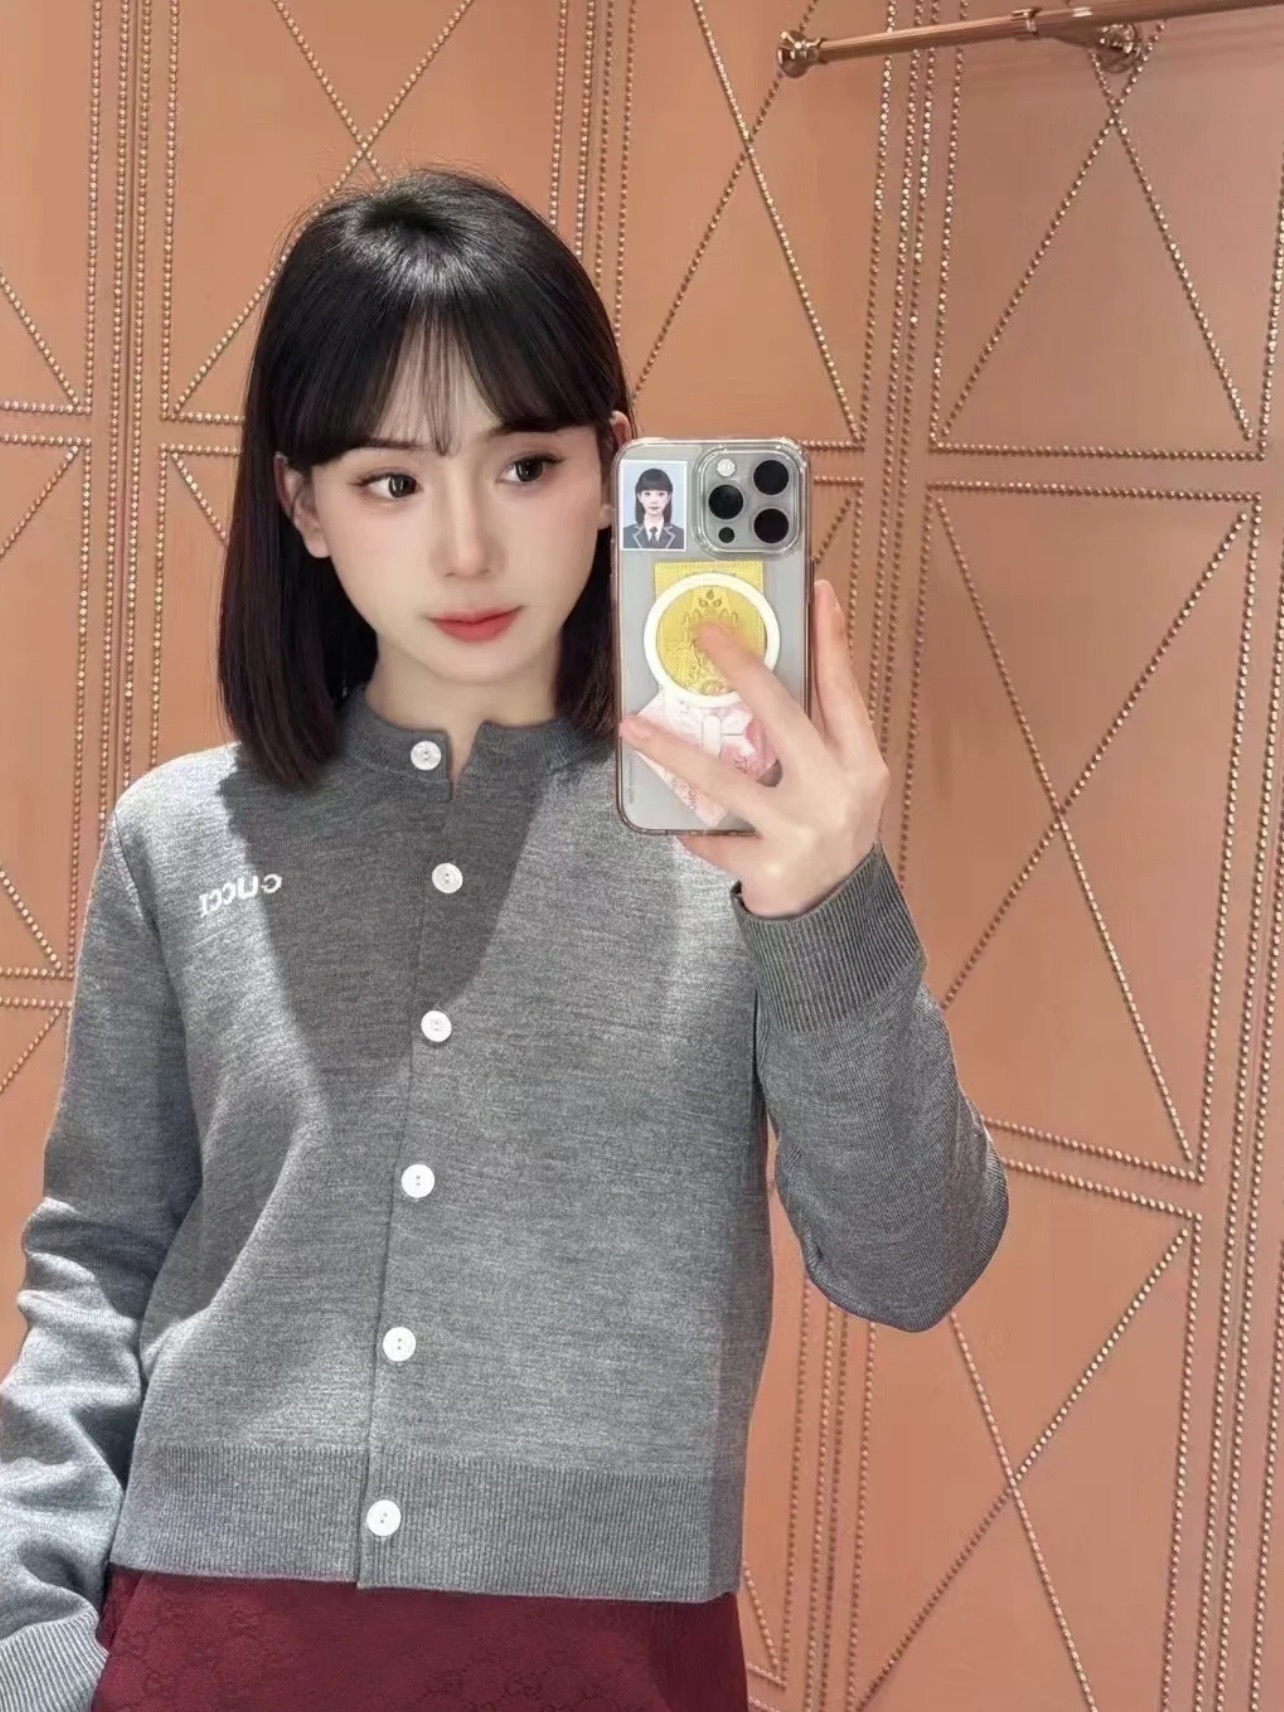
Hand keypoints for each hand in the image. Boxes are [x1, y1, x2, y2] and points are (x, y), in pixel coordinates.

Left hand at [619, 578, 889, 915]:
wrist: (835, 914)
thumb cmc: (831, 832)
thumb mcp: (843, 783)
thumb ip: (819, 737)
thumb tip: (765, 676)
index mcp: (861, 765)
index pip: (844, 692)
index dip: (832, 641)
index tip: (817, 591)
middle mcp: (836, 792)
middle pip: (782, 717)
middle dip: (742, 669)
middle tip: (704, 635)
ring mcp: (802, 830)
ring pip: (724, 778)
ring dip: (672, 750)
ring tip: (633, 727)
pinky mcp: (769, 864)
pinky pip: (714, 836)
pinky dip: (694, 830)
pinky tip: (680, 825)